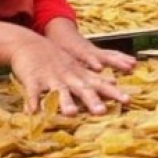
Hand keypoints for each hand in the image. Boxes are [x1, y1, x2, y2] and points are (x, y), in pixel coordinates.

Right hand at [0, 17, 132, 116]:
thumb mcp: (77, 67)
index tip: (128, 101)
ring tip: (71, 114)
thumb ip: (94, 78)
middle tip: (102, 112)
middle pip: (82, 89)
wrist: (29, 44)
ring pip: (59, 91)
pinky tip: (32, 112)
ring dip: (65, 102)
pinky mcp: (33, 79)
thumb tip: (114, 83)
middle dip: (92, 100)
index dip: (113, 93)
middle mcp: (68, 77)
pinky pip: (33, 91)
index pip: (100, 85)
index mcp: (79, 76)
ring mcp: (51, 78)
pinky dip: (33, 101)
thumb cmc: (56, 59)